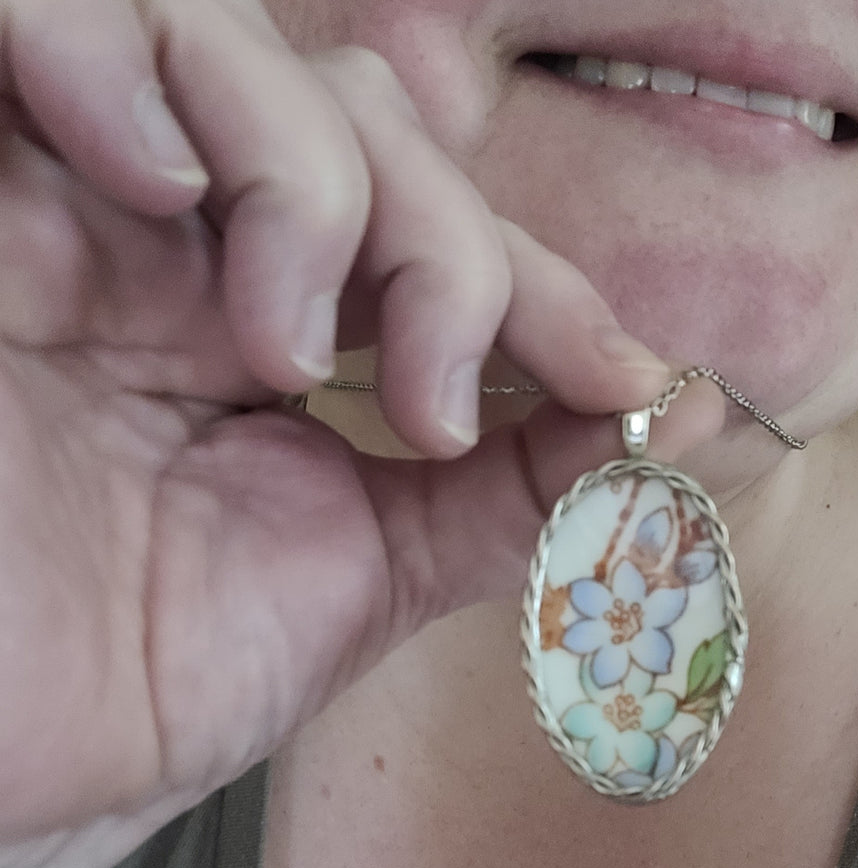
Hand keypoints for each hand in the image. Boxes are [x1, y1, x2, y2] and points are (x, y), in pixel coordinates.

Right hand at [0, 0, 722, 867]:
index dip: (545, 286)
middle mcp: (174, 250)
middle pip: (357, 120)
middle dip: (443, 244)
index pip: (436, 231)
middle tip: (434, 396)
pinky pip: (32, 12)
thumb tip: (666, 424)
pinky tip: (166, 188)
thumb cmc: (130, 681)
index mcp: (265, 331)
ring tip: (282, 345)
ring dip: (310, 179)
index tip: (627, 378)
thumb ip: (502, 496)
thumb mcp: (358, 583)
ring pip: (226, 45)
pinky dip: (122, 63)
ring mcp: (66, 201)